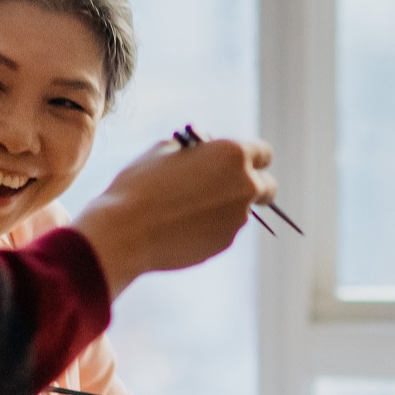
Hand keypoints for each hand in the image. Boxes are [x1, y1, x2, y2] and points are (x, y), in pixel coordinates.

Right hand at [69, 135, 276, 295]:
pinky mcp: (225, 244)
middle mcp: (245, 186)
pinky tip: (179, 227)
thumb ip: (196, 150)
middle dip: (254, 186)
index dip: (253, 157)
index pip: (264, 153)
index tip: (243, 162)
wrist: (126, 232)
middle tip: (230, 188)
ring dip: (224, 208)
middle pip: (267, 187)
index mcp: (234, 155)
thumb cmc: (141, 184)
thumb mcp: (165, 150)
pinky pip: (223, 231)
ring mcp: (237, 219)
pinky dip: (209, 228)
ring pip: (241, 211)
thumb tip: (205, 154)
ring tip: (184, 208)